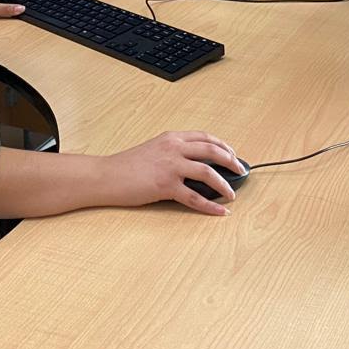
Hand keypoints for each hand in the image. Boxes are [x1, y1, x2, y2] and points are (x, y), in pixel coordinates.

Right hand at [103, 131, 246, 216]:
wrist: (107, 175)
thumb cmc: (126, 166)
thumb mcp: (153, 150)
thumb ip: (173, 152)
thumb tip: (193, 164)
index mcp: (171, 138)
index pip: (204, 137)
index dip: (222, 145)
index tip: (232, 153)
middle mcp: (173, 148)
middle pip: (212, 151)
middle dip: (231, 161)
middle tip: (240, 171)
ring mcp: (170, 166)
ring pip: (208, 172)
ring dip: (224, 184)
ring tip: (232, 194)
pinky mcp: (165, 185)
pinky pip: (194, 197)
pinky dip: (210, 206)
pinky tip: (219, 211)